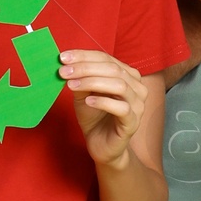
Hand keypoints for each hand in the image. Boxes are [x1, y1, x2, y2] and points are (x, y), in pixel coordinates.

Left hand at [60, 50, 147, 169]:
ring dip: (92, 82)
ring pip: (119, 85)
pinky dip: (103, 101)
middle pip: (113, 69)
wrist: (100, 145)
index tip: (63, 57)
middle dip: (85, 68)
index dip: (84, 56)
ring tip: (72, 85)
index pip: (106, 58)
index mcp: (127, 75)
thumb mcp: (83, 93)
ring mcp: (138, 105)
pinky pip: (122, 108)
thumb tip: (66, 63)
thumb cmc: (94, 116)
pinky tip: (88, 101)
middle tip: (64, 72)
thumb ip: (79, 78)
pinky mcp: (133, 122)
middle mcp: (136, 87)